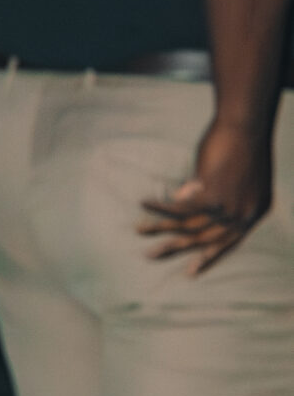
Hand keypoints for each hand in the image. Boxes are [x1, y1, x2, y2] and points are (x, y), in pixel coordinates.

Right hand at [139, 116, 272, 273]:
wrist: (246, 125)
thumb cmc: (241, 142)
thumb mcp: (231, 173)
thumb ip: (210, 190)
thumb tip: (182, 198)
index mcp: (254, 212)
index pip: (228, 242)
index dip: (208, 256)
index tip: (191, 270)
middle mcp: (244, 216)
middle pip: (204, 239)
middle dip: (175, 247)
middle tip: (152, 256)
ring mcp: (229, 209)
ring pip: (188, 225)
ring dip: (161, 227)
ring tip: (140, 230)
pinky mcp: (212, 197)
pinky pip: (180, 207)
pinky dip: (160, 205)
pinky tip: (144, 201)